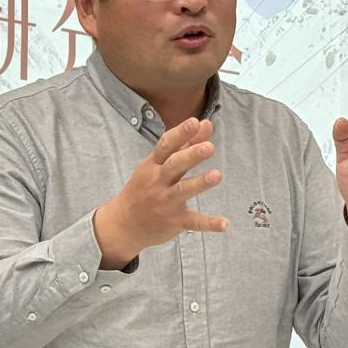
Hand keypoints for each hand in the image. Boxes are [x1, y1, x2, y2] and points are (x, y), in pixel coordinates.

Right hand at [93, 117, 227, 269]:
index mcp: (153, 165)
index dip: (180, 133)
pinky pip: (193, 222)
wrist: (123, 225)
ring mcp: (166, 202)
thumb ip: (183, 145)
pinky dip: (209, 223)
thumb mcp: (155, 166)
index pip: (166, 146)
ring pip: (183, 191)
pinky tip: (224, 224)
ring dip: (200, 183)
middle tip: (209, 147)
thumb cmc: (143, 189)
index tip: (194, 122)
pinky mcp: (175, 221)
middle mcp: (158, 182)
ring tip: (217, 175)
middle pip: (174, 166)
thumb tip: (204, 124)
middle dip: (191, 156)